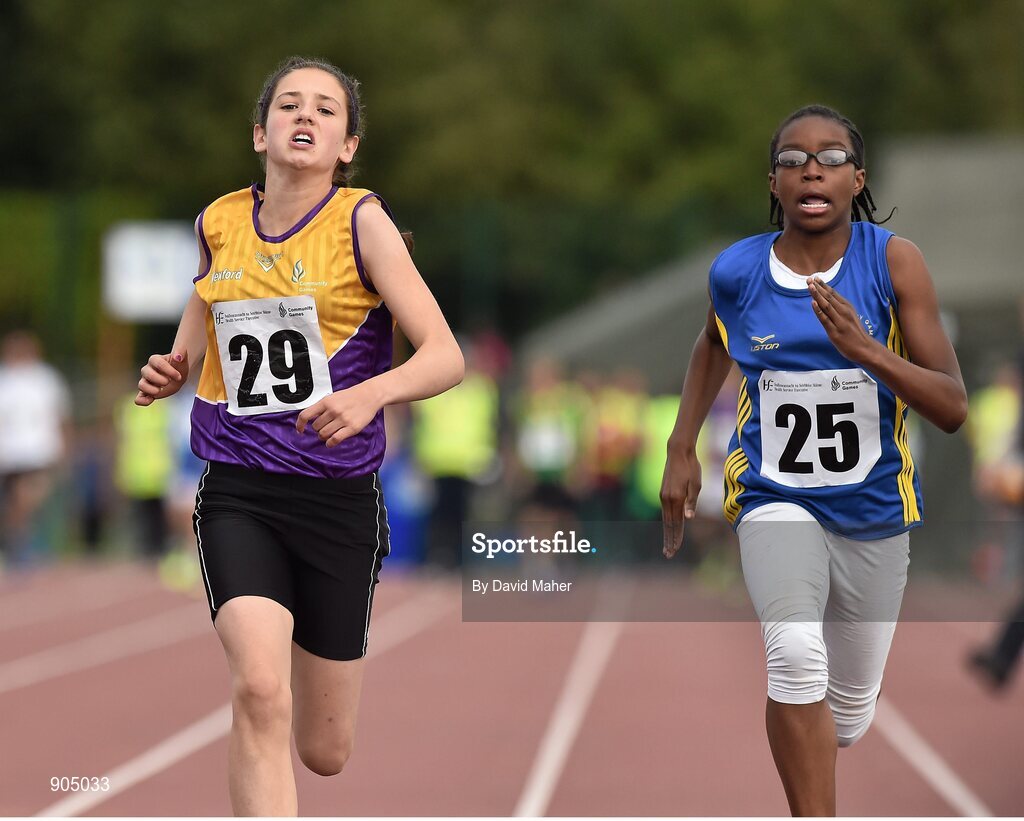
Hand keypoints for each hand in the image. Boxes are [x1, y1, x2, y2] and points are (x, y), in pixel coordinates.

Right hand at [136, 352, 187, 405]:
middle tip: (168, 382)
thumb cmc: (179, 367)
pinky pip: (139, 397)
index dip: (168, 370)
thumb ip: (181, 353)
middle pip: (146, 372)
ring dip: (150, 389)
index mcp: (155, 360)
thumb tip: (178, 356)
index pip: (156, 362)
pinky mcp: (147, 392)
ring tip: (160, 391)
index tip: (179, 376)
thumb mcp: (182, 360)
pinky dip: (142, 401)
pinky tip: (151, 400)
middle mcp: (148, 370)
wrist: (178, 377)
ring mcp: (146, 381)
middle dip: (158, 379)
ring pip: (141, 385)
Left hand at [296, 382, 381, 447]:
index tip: (300, 431)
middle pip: (316, 427)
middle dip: (318, 429)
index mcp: (326, 402)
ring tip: (329, 433)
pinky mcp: (352, 428)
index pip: (305, 415)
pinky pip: (335, 439)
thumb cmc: (350, 397)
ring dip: (324, 436)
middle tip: (325, 427)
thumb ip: (321, 407)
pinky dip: (330, 443)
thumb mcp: (332, 397)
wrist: (369, 395)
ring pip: (324, 434)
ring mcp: (343, 419)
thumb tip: (309, 420)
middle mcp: (333, 410)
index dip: (300, 425)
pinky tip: (331, 442)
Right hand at [660, 444, 701, 558]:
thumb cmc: (691, 467)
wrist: (678, 452)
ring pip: (666, 519)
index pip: (676, 523)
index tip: (675, 550)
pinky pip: (666, 512)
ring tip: (667, 546)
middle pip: (668, 525)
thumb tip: (689, 518)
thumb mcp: (696, 484)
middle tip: (668, 554)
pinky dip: (667, 523)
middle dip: (669, 540)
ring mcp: (663, 496)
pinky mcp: (663, 493)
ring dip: (667, 533)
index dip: (676, 538)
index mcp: (676, 498)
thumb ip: (692, 502)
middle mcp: (667, 499)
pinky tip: (669, 529)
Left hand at [807, 278, 874, 362]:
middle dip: (818, 288)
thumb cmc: (854, 332)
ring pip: (826, 306)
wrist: (864, 348)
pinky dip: (819, 310)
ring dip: (817, 295)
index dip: (823, 285)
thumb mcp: (849, 316)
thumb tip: (826, 299)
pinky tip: (813, 303)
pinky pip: (825, 319)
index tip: (815, 277)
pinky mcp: (834, 332)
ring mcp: (839, 322)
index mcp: (847, 307)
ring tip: (810, 286)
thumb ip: (839, 308)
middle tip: (809, 279)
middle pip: (829, 297)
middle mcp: (844, 312)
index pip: (833, 294)